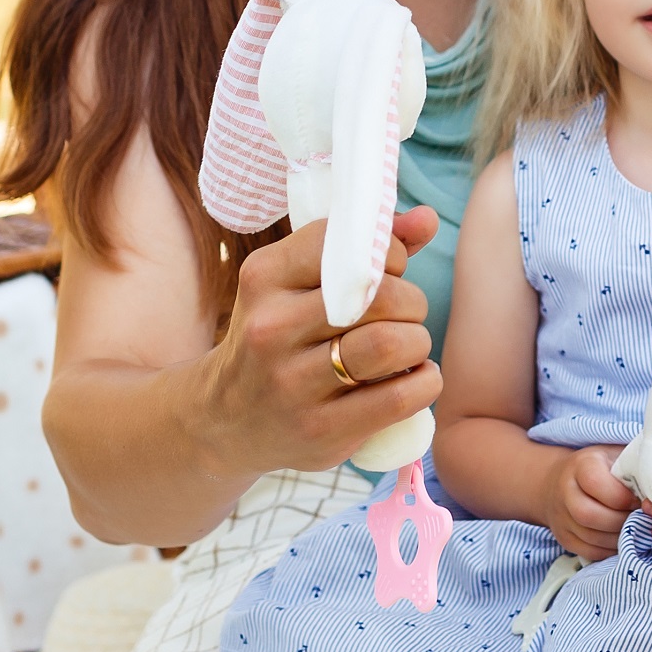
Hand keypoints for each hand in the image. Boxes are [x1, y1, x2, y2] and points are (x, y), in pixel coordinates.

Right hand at [204, 207, 442, 474]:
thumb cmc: (281, 335)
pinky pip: (398, 398)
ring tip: (409, 345)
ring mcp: (292, 385)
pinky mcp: (319, 431)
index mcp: (265, 277)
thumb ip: (367, 247)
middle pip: (380, 297)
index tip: (391, 271)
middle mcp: (271, 328)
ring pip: (389, 345)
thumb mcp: (300, 281)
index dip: (390, 255)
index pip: (351, 246)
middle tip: (406, 313)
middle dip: (411, 301)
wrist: (225, 420)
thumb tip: (427, 219)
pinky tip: (414, 377)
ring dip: (417, 341)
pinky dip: (424, 382)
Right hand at [541, 445, 638, 560]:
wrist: (560, 481)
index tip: (640, 499)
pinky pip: (590, 552)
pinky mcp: (565, 539)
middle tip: (641, 519)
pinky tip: (625, 540)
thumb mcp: (616, 456)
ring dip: (619, 538)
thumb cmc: (601, 467)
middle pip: (589, 514)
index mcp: (581, 465)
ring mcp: (562, 518)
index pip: (595, 482)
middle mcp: (566, 491)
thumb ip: (635, 465)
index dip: (622, 496)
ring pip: (590, 537)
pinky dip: (611, 550)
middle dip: (621, 521)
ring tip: (637, 530)